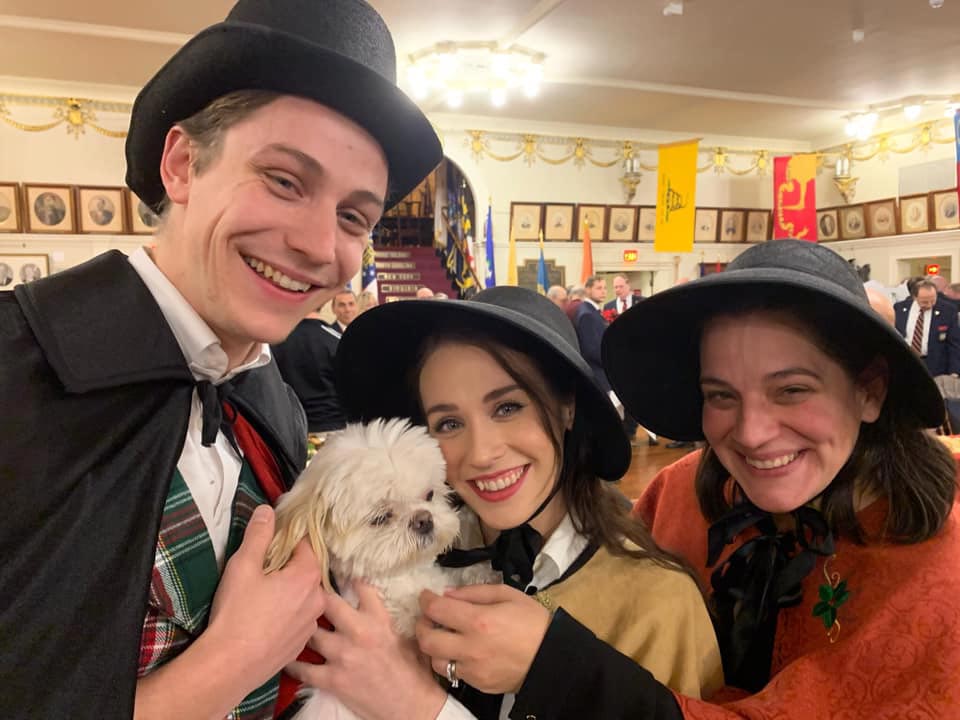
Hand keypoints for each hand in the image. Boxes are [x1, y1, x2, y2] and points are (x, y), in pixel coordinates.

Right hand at [206, 505, 325, 687]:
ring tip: (263, 595)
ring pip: (304, 596)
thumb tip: (267, 511)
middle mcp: (317, 599)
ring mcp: (311, 624)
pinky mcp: (300, 643)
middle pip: (307, 570)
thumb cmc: (236, 613)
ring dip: (289, 591)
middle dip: (288, 566)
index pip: (306, 545)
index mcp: (307, 576)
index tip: (272, 541)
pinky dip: (287, 613)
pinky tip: (266, 617)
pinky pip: (298, 618)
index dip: (288, 539)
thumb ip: (258, 535)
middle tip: (263, 569)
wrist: (230, 665)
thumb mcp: (243, 566)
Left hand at [286, 582, 447, 719]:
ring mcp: (342, 655)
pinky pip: (303, 669)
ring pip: (311, 632)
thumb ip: (386, 618)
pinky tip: (287, 657)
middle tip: (305, 590)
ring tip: (291, 622)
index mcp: (378, 619)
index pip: (361, 587)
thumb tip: (375, 604)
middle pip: (327, 602)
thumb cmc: (412, 671)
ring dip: (302, 628)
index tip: (336, 571)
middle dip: (316, 595)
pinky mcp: (332, 679)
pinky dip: (293, 664)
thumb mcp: (405, 636)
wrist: (410, 706)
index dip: (347, 578)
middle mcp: (358, 632)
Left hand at [415, 584, 550, 694]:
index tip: (426, 596)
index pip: (437, 610)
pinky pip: (454, 674)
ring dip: (434, 647)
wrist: (552, 658)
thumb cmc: (532, 621)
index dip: (426, 601)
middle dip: (421, 626)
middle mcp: (470, 648)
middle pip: (427, 640)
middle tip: (428, 618)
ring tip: (443, 637)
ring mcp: (473, 670)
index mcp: (479, 621)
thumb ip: (475, 592)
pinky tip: (459, 651)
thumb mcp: (508, 595)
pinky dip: (451, 661)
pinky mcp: (478, 684)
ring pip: (436, 662)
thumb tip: (448, 594)